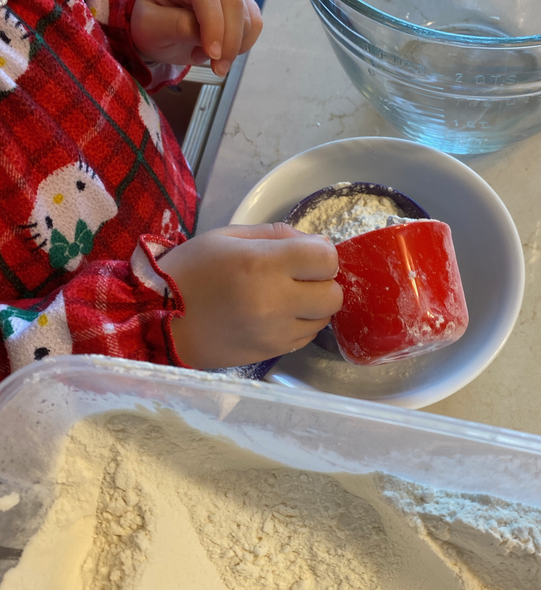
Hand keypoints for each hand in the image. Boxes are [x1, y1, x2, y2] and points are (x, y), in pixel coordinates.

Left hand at [131, 0, 262, 77]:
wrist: (159, 25)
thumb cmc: (151, 24)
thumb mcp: (150, 28)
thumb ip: (176, 27)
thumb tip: (206, 35)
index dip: (213, 25)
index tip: (213, 55)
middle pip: (232, 1)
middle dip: (230, 40)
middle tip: (218, 68)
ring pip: (247, 14)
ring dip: (234, 45)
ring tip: (208, 57)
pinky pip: (254, 22)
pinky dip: (243, 43)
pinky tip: (223, 51)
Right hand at [159, 223, 342, 368]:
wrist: (158, 321)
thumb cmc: (191, 271)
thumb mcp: (228, 237)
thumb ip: (277, 235)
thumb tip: (315, 243)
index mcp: (263, 265)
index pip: (326, 258)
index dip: (320, 253)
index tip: (303, 254)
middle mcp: (275, 303)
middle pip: (333, 294)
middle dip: (322, 282)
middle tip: (297, 277)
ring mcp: (274, 333)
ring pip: (323, 320)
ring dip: (312, 306)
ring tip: (284, 298)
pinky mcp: (271, 354)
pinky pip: (305, 338)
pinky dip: (299, 325)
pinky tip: (275, 315)